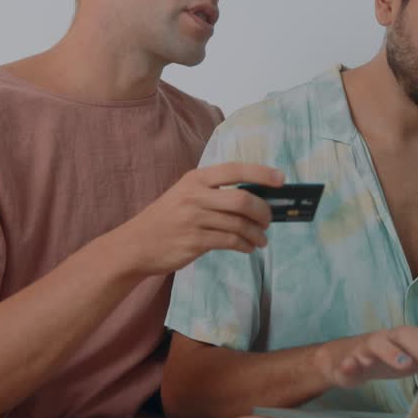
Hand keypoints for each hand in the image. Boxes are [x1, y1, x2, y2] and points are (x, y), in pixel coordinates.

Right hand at [122, 162, 283, 275]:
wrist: (136, 244)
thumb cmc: (167, 219)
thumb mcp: (185, 194)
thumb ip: (214, 193)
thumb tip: (256, 199)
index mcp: (195, 179)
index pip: (235, 170)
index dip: (262, 173)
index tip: (281, 180)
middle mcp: (195, 195)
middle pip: (243, 199)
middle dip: (264, 211)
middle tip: (269, 219)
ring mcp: (195, 219)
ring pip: (240, 224)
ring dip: (257, 233)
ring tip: (261, 239)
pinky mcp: (195, 241)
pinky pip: (231, 242)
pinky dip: (246, 245)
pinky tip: (248, 247)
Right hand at [318, 327, 417, 388]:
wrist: (346, 358)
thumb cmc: (391, 357)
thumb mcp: (417, 358)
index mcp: (412, 338)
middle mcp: (393, 338)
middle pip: (408, 336)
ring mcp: (370, 347)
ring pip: (379, 345)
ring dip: (390, 353)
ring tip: (402, 364)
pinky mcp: (351, 359)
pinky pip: (349, 361)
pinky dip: (350, 364)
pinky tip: (350, 368)